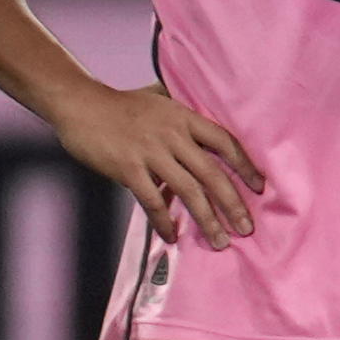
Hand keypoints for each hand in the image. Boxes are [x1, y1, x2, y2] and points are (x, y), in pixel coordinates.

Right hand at [51, 82, 264, 247]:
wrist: (79, 104)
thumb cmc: (121, 104)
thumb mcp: (160, 99)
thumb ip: (182, 114)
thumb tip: (206, 127)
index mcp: (184, 117)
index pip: (225, 142)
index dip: (245, 166)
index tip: (260, 187)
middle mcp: (173, 135)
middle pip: (213, 174)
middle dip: (233, 204)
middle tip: (247, 228)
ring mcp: (151, 152)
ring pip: (188, 191)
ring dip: (206, 220)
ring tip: (219, 241)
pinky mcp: (128, 168)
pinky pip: (152, 200)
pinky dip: (164, 221)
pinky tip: (172, 236)